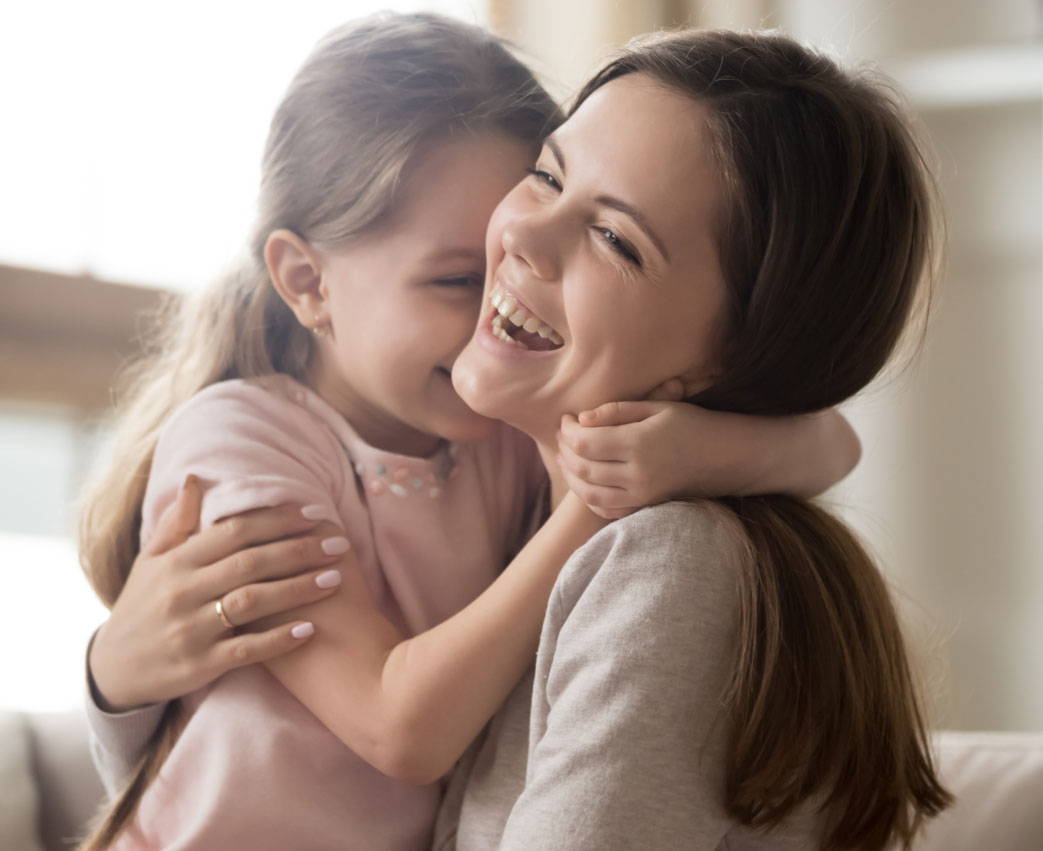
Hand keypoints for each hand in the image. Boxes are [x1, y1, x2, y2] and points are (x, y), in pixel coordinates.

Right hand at [89, 476, 349, 711]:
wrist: (114, 670)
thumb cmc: (142, 606)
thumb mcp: (151, 561)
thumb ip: (177, 522)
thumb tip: (195, 478)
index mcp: (177, 561)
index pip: (234, 531)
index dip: (277, 520)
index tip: (315, 515)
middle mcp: (183, 591)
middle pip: (250, 563)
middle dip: (298, 551)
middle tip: (338, 544)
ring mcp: (191, 629)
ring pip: (251, 602)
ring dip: (297, 589)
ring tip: (335, 580)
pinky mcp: (199, 665)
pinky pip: (245, 650)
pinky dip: (278, 640)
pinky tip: (311, 628)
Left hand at [556, 378, 694, 519]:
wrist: (727, 457)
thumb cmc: (693, 424)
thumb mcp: (658, 407)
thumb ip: (617, 411)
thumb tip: (581, 419)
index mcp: (639, 444)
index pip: (585, 442)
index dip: (568, 431)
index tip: (565, 419)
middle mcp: (638, 474)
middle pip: (583, 467)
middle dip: (565, 451)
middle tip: (561, 436)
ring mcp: (642, 495)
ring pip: (589, 493)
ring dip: (571, 475)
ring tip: (565, 458)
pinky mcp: (646, 507)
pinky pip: (607, 509)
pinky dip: (589, 497)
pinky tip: (584, 481)